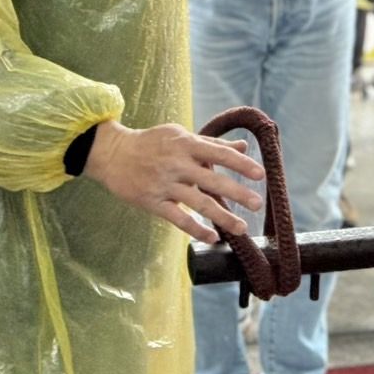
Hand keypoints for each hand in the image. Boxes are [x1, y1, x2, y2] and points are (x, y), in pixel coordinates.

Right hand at [84, 119, 266, 244]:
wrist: (113, 154)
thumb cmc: (152, 143)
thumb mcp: (180, 136)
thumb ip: (212, 143)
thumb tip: (243, 146)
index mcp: (186, 145)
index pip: (220, 154)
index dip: (241, 164)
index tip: (260, 174)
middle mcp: (177, 165)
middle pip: (213, 181)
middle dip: (237, 193)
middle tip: (258, 203)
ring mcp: (164, 185)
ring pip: (198, 203)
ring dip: (222, 216)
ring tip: (242, 227)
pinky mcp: (152, 202)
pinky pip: (177, 219)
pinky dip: (195, 229)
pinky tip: (212, 237)